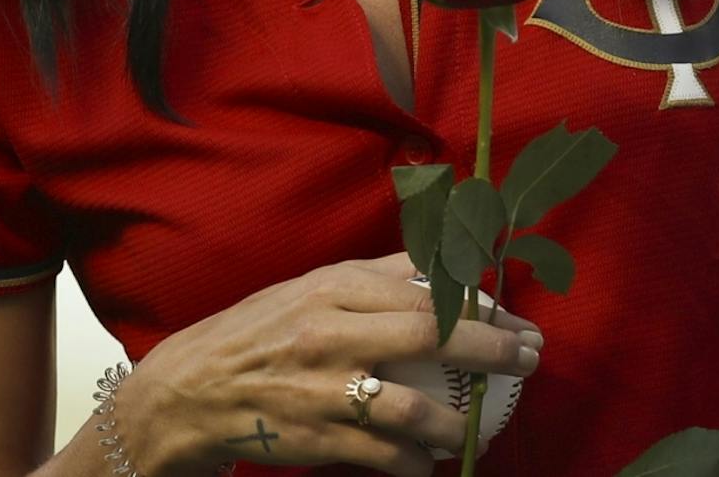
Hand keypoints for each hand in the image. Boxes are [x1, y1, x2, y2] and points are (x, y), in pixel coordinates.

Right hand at [121, 251, 540, 475]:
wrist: (189, 391)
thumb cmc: (262, 331)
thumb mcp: (314, 286)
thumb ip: (380, 274)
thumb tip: (446, 261)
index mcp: (334, 286)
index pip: (425, 290)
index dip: (482, 307)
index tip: (520, 320)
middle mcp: (328, 331)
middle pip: (428, 336)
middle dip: (491, 349)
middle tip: (530, 361)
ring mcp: (319, 388)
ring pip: (408, 407)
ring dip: (455, 421)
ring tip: (475, 429)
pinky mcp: (310, 438)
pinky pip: (378, 455)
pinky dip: (412, 461)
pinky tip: (429, 462)